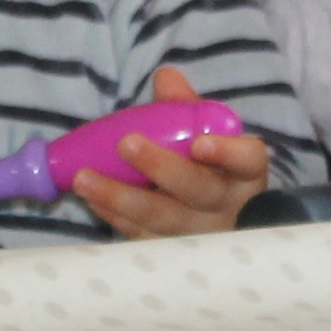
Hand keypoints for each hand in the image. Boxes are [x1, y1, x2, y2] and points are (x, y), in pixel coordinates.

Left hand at [72, 65, 269, 239]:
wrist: (216, 219)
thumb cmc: (209, 167)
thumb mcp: (207, 134)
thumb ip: (187, 106)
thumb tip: (165, 77)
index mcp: (244, 171)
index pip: (246, 159)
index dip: (226, 153)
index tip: (200, 145)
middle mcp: (226, 205)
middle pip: (197, 190)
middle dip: (160, 167)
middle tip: (126, 144)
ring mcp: (199, 234)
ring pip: (162, 219)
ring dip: (120, 197)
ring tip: (84, 177)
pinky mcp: (171, 252)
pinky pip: (141, 236)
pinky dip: (114, 216)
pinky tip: (91, 197)